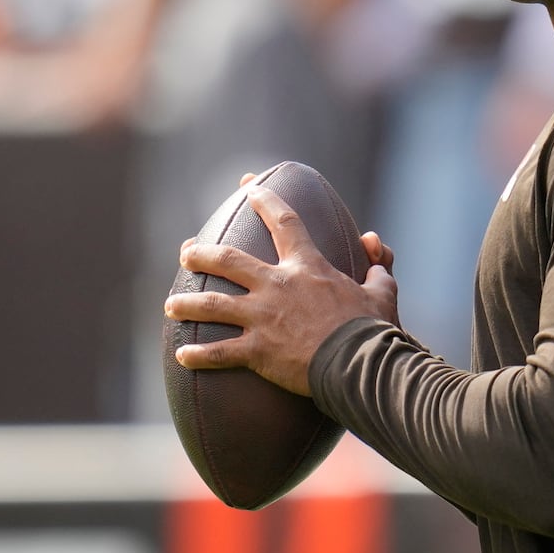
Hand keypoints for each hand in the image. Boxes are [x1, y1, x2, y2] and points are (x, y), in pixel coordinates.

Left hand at [164, 185, 398, 395]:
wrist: (359, 364)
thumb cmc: (372, 329)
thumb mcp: (382, 291)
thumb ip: (377, 266)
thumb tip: (375, 246)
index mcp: (307, 268)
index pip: (284, 223)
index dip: (266, 201)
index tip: (249, 188)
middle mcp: (277, 285)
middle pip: (228, 260)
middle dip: (202, 254)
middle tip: (187, 253)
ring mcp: (262, 318)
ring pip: (212, 305)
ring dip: (186, 304)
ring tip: (171, 305)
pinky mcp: (257, 350)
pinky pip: (219, 351)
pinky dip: (198, 355)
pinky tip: (182, 355)